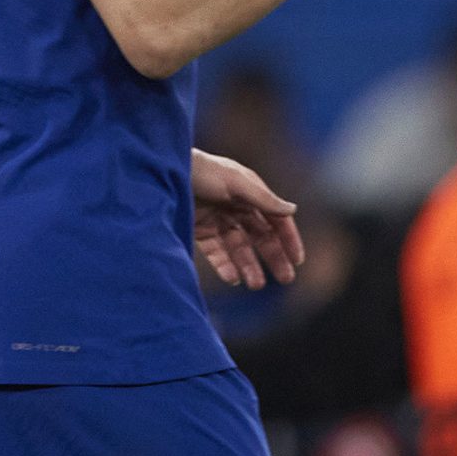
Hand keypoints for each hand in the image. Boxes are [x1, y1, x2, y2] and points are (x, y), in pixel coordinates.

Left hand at [193, 149, 304, 289]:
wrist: (159, 172)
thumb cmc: (201, 170)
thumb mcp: (235, 183)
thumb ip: (263, 199)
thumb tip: (292, 210)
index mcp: (251, 193)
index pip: (276, 219)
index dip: (288, 239)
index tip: (297, 260)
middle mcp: (237, 207)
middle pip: (261, 237)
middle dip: (274, 257)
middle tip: (286, 279)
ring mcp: (217, 220)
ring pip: (239, 248)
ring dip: (250, 266)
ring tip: (256, 285)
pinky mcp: (199, 232)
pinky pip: (216, 253)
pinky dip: (225, 266)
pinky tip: (232, 279)